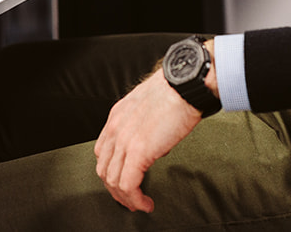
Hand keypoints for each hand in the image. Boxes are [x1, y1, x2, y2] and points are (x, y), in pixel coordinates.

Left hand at [93, 70, 202, 212]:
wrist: (186, 85)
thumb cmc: (177, 90)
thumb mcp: (150, 104)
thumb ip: (145, 125)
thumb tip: (155, 144)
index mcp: (117, 116)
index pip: (103, 152)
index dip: (111, 171)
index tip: (122, 181)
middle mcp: (115, 128)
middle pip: (104, 169)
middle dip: (115, 189)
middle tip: (128, 199)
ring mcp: (124, 141)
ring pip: (113, 181)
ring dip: (125, 198)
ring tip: (138, 204)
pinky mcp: (138, 152)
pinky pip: (128, 185)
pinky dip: (135, 199)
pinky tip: (145, 203)